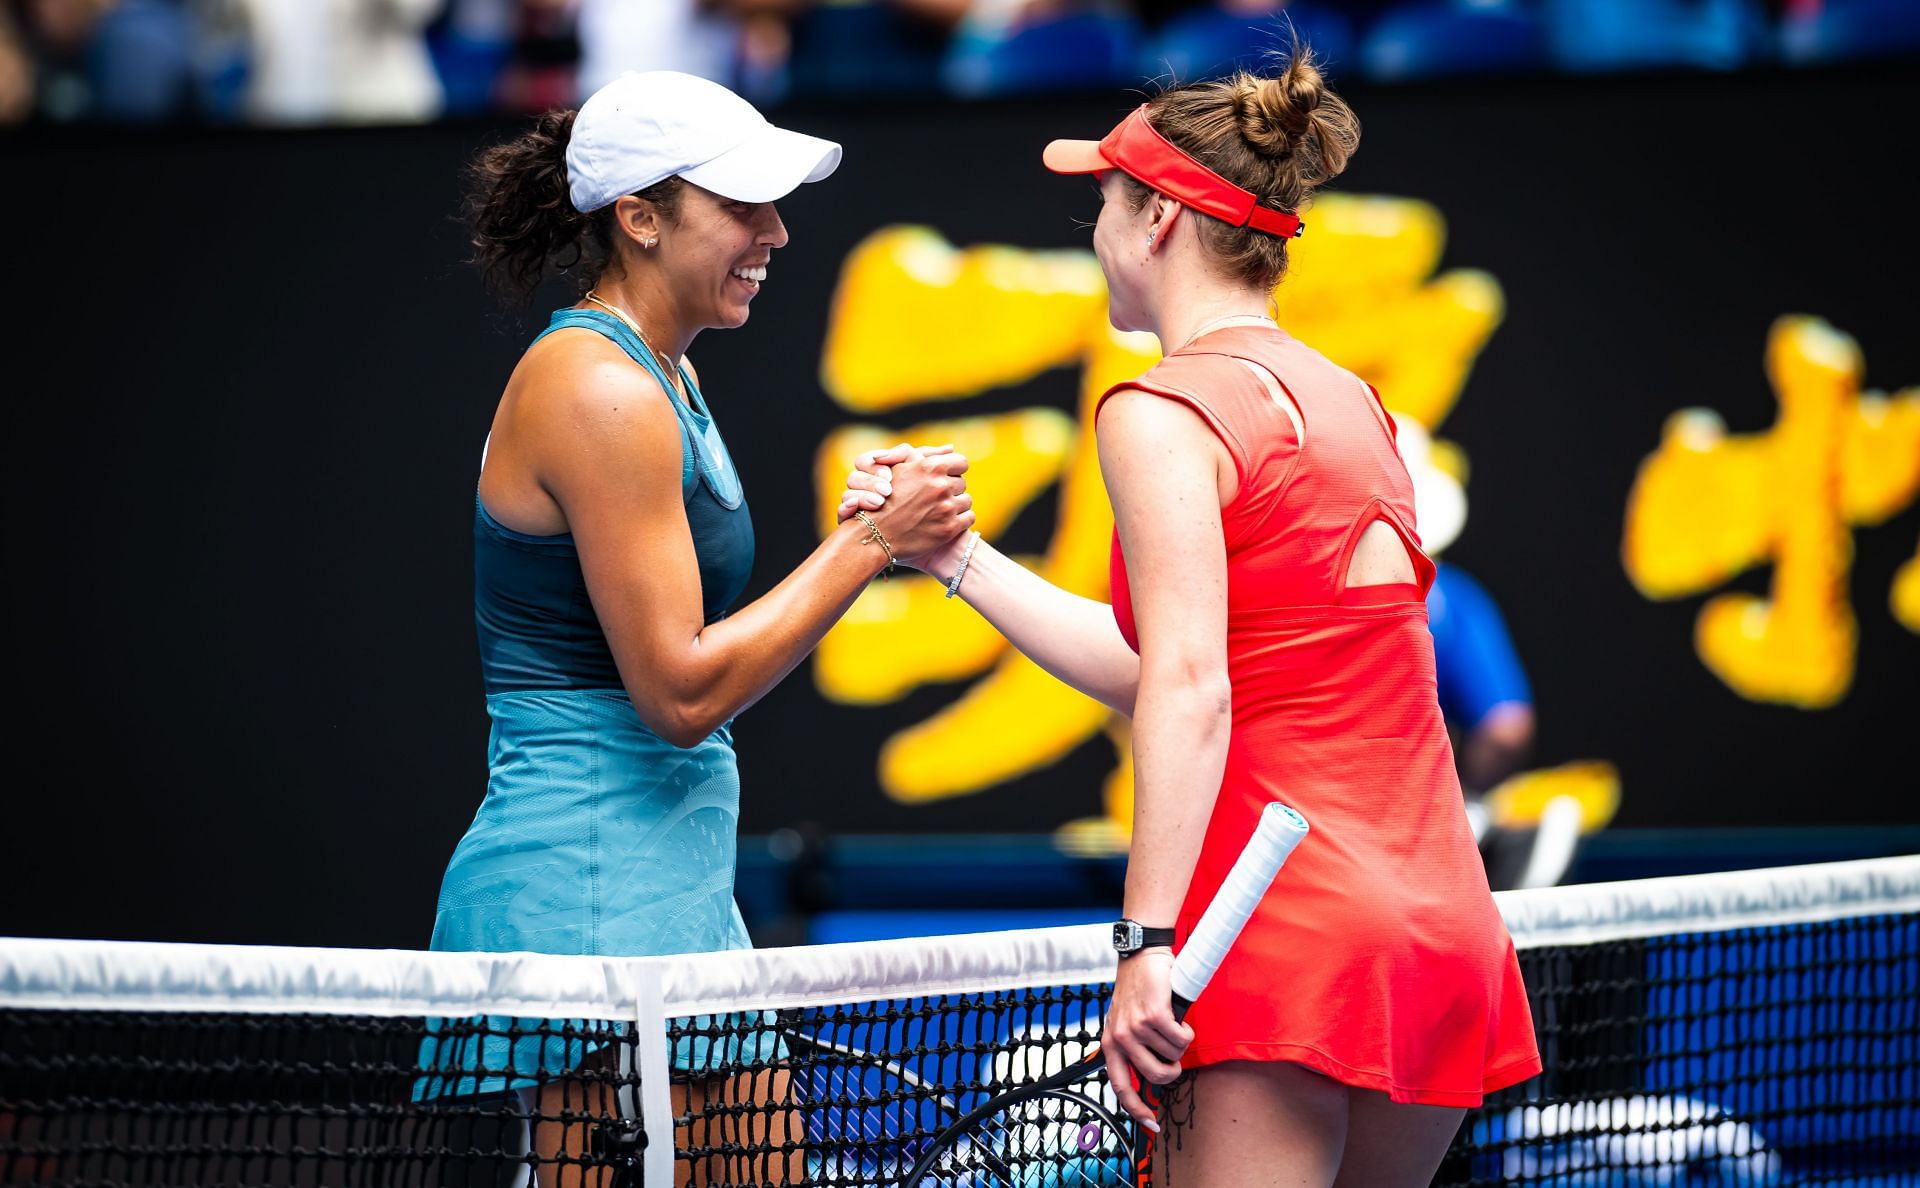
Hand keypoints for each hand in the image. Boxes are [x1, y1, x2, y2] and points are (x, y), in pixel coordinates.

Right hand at [841, 443, 973, 568]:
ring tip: (938, 510)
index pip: (960, 462)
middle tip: (935, 497)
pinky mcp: (949, 528)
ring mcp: (946, 508)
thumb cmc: (886, 498)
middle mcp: (940, 486)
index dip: (953, 470)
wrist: (876, 533)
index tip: (945, 478)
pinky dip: (959, 520)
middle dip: (951, 489)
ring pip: (966, 501)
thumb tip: (950, 448)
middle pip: (962, 483)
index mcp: (931, 467)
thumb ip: (925, 455)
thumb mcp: (900, 468)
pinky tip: (944, 522)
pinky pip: (969, 518)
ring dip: (956, 505)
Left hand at [1101, 949, 1190, 1130]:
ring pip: (1173, 1056)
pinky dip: (1187, 1032)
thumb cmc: (1137, 990)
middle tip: (1175, 1057)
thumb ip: (1133, 1049)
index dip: (1137, 1111)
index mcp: (1110, 1044)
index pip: (1121, 1088)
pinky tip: (1181, 1020)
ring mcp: (1136, 1027)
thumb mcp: (1124, 1022)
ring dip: (1181, 1045)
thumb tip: (1151, 1079)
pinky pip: (1181, 1039)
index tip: (1151, 1125)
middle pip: (1156, 1076)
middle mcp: (1120, 1038)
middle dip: (1173, 1070)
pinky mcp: (1154, 1015)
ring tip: (1174, 1027)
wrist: (1141, 956)